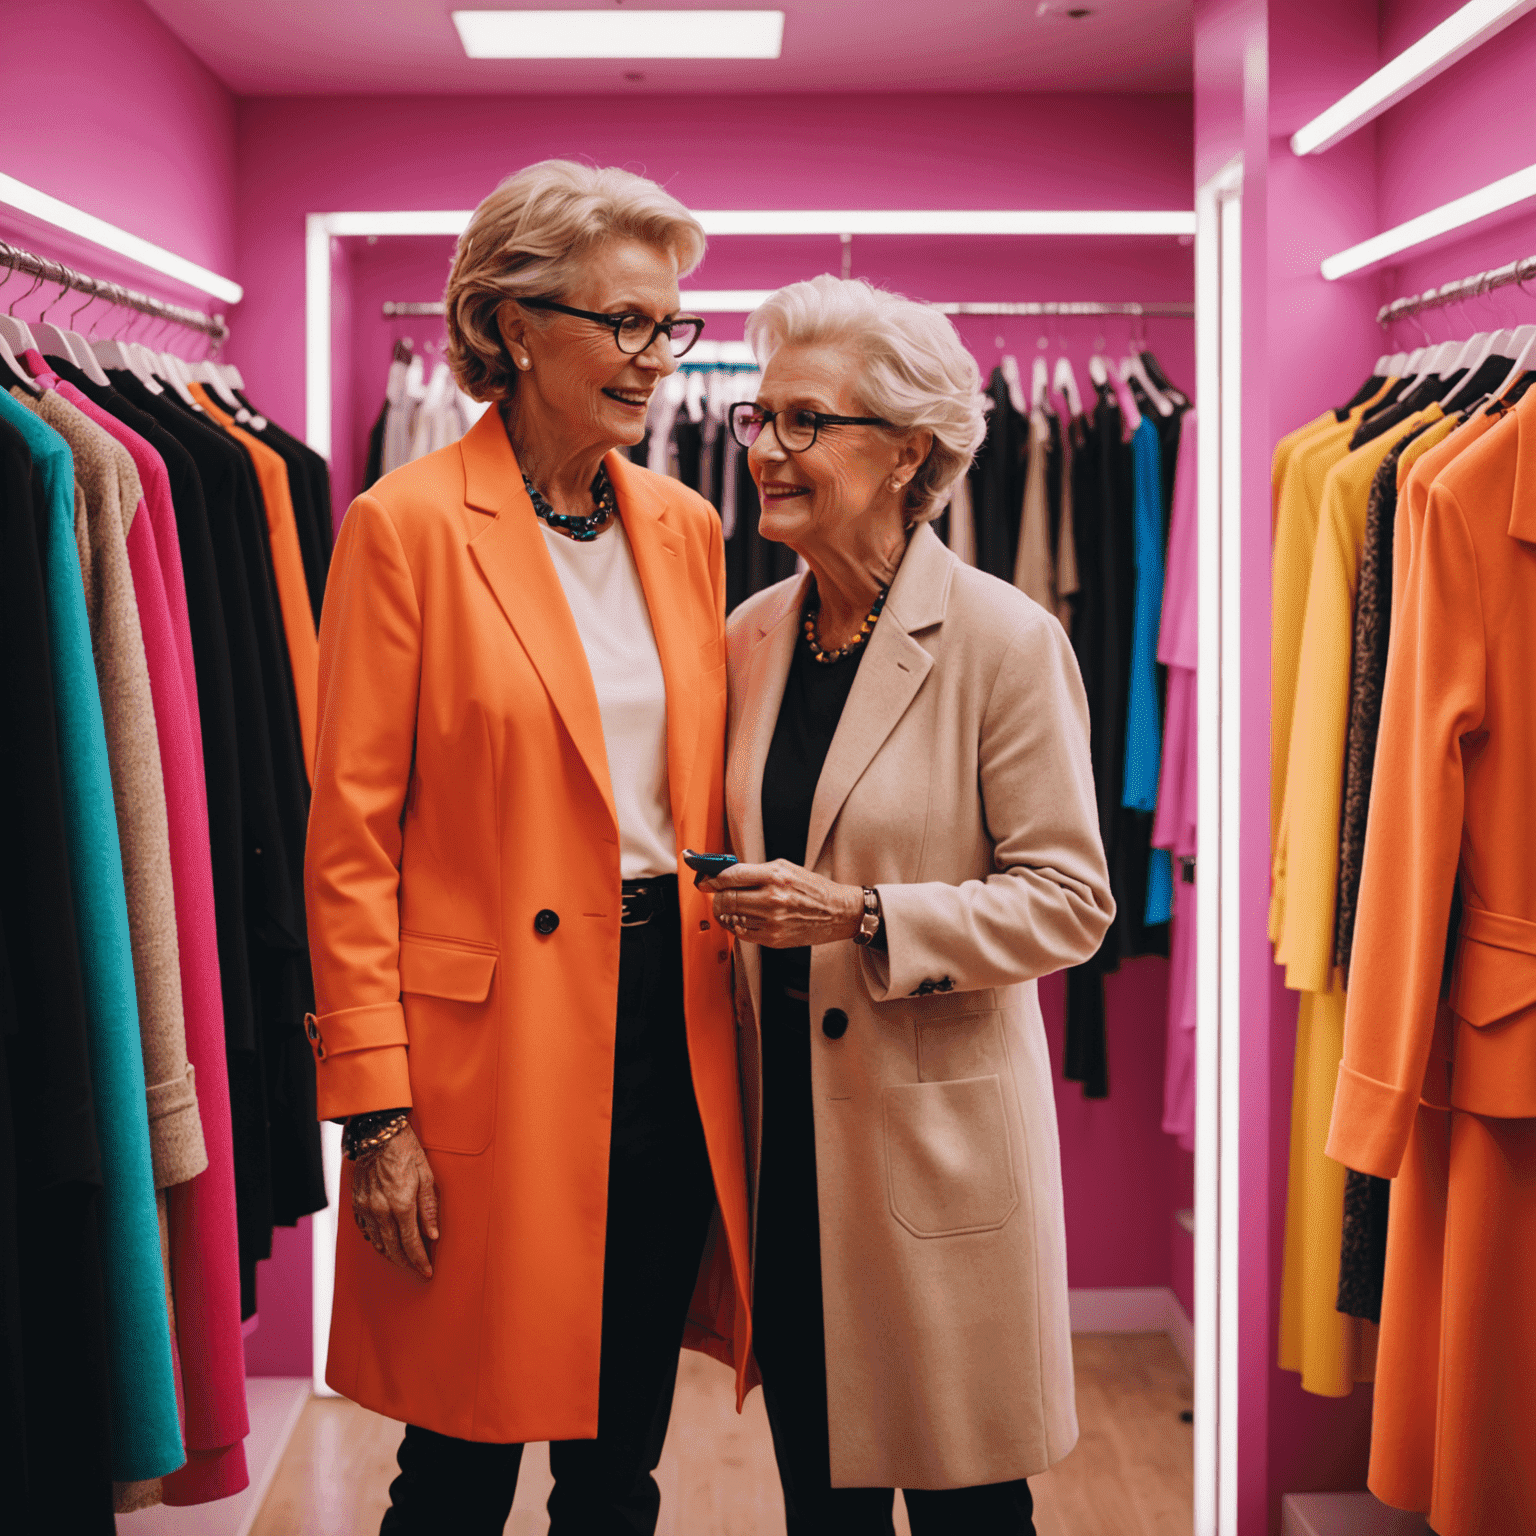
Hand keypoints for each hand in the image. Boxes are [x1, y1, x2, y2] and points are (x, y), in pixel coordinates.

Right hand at [351, 1122, 438, 1280]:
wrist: (378, 1135)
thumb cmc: (407, 1152)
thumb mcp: (427, 1176)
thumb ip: (429, 1208)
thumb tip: (433, 1234)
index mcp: (401, 1204)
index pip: (411, 1243)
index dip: (420, 1260)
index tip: (427, 1271)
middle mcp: (381, 1210)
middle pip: (393, 1248)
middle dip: (406, 1263)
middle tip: (416, 1271)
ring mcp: (366, 1208)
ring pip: (378, 1242)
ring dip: (391, 1255)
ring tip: (403, 1261)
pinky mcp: (357, 1203)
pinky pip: (366, 1231)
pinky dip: (376, 1241)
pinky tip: (384, 1244)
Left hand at [701, 860, 864, 948]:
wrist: (837, 912)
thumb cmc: (812, 888)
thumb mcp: (785, 868)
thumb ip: (754, 871)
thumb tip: (724, 873)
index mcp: (775, 876)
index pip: (730, 876)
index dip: (711, 877)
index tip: (703, 878)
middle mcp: (772, 899)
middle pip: (725, 898)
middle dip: (716, 896)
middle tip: (716, 893)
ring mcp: (772, 922)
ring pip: (730, 917)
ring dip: (726, 911)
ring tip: (732, 905)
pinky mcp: (772, 939)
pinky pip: (741, 933)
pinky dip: (737, 925)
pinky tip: (744, 918)